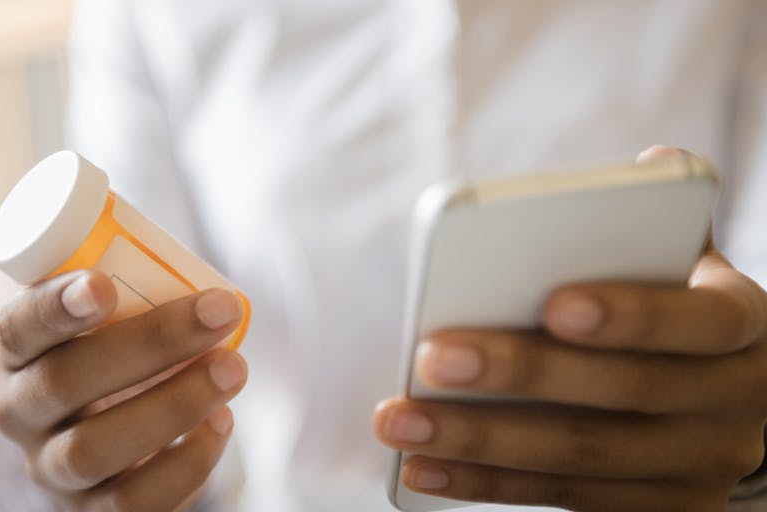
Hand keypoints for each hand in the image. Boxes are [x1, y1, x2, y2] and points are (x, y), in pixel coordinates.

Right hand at [0, 271, 247, 510]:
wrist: (117, 432)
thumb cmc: (120, 357)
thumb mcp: (113, 321)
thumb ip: (137, 297)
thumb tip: (207, 293)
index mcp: (20, 353)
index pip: (20, 329)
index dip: (55, 308)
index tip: (103, 286)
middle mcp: (22, 412)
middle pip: (64, 382)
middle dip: (153, 343)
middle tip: (221, 312)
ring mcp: (54, 468)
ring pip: (94, 449)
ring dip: (176, 404)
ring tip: (233, 368)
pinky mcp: (95, 509)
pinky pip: (135, 501)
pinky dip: (188, 461)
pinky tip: (222, 421)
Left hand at [374, 148, 766, 511]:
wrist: (727, 401)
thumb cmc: (682, 313)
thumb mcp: (689, 268)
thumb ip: (664, 225)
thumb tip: (647, 165)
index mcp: (743, 328)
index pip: (700, 323)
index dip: (632, 315)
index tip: (552, 303)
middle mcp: (730, 407)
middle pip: (622, 395)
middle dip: (522, 375)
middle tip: (433, 355)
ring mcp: (694, 469)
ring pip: (579, 457)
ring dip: (480, 439)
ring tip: (401, 419)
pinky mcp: (655, 511)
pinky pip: (561, 498)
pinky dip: (487, 483)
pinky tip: (424, 466)